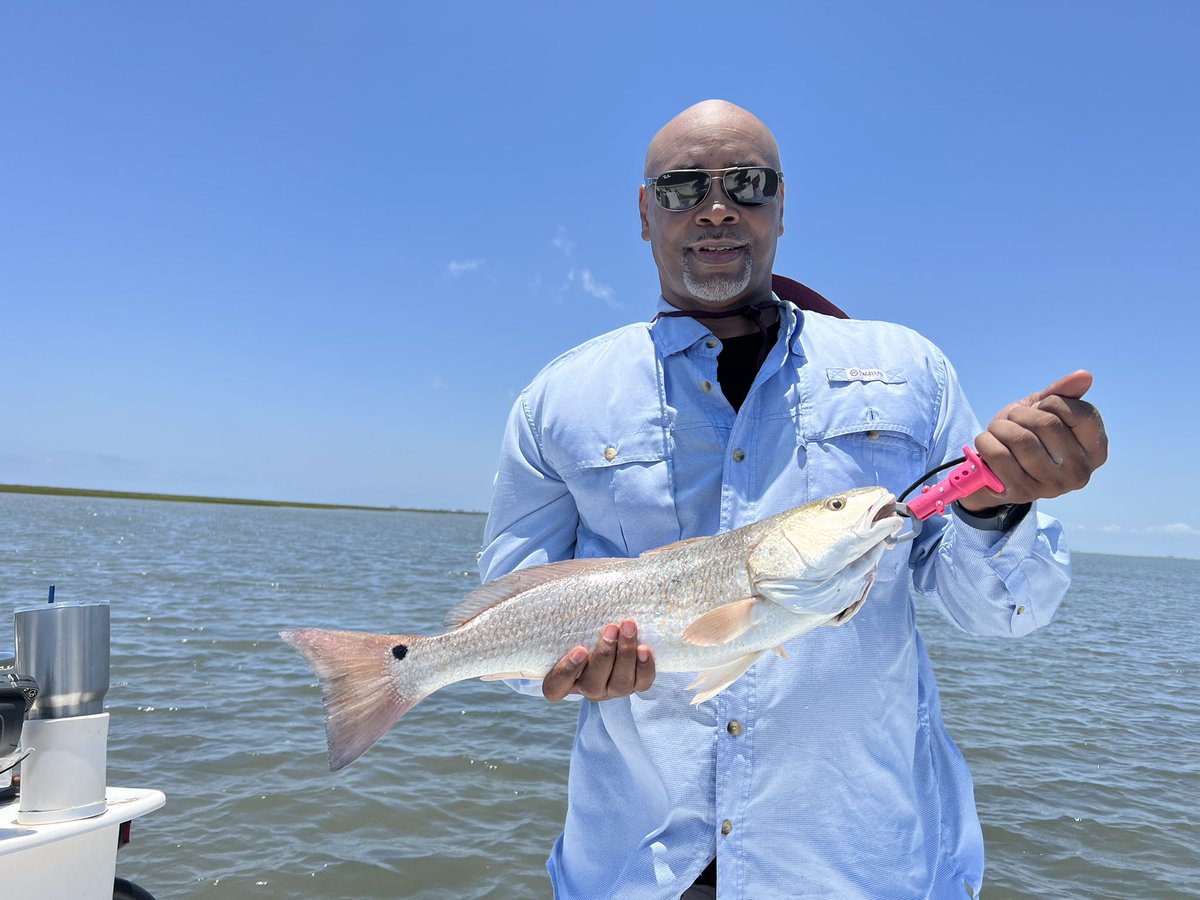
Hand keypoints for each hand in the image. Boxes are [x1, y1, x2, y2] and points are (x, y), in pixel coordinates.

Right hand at [542, 619, 655, 701]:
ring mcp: (611, 689)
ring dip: (625, 654)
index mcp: (562, 679)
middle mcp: (586, 688)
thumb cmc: (579, 620)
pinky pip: (642, 683)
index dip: (566, 672)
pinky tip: (645, 647)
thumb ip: (551, 608)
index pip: (555, 688)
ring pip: (619, 683)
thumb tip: (525, 582)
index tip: (578, 649)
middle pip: (593, 684)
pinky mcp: (635, 684)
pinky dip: (645, 667)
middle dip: (604, 655)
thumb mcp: (563, 616)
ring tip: (628, 627)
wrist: (613, 624)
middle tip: (611, 628)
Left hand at [960, 369, 1108, 512]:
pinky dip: (986, 441)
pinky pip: (998, 454)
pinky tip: (988, 444)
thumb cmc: (1026, 433)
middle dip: (1020, 414)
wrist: (995, 468)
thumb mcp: (1044, 409)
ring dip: (1000, 427)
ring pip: (1020, 439)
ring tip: (999, 431)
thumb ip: (1063, 392)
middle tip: (1012, 421)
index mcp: (1096, 450)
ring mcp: (1052, 486)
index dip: (1051, 403)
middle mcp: (1080, 473)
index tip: (1040, 410)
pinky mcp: (1022, 493)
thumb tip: (1085, 375)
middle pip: (1047, 424)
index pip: (1081, 413)